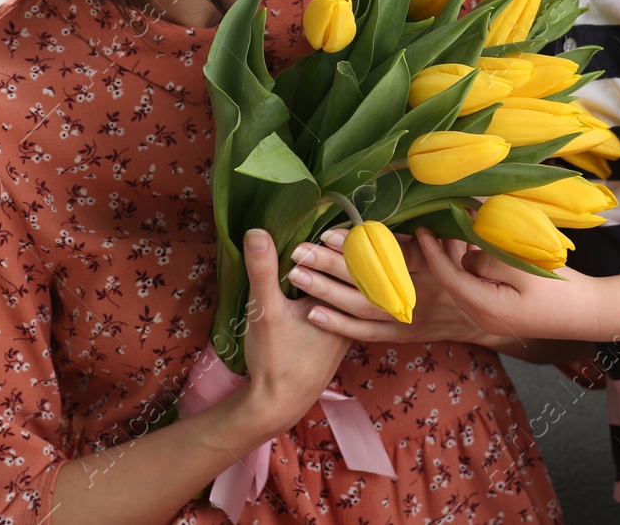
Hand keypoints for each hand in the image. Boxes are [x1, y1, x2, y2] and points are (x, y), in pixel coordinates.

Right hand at [237, 228, 352, 438]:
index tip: (334, 215)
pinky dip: (340, 281)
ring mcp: (350, 325)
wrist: (279, 403)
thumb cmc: (276, 359)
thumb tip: (257, 231)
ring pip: (357, 285)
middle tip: (333, 223)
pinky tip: (322, 273)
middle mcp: (357, 315)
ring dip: (346, 263)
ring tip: (331, 240)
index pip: (358, 258)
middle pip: (363, 269)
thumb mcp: (266, 311)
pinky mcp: (339, 333)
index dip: (348, 233)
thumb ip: (263, 270)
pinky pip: (348, 297)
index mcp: (348, 305)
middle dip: (350, 245)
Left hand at [288, 226, 496, 344]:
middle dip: (331, 264)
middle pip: (369, 279)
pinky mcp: (403, 334)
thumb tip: (438, 194)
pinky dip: (339, 325)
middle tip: (299, 251)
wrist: (489, 318)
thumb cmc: (470, 269)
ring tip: (296, 275)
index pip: (391, 254)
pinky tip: (312, 314)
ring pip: (362, 306)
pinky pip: (367, 333)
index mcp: (433, 267)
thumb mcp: (463, 242)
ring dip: (327, 292)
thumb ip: (443, 222)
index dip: (360, 244)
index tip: (331, 232)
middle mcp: (418, 293)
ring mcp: (409, 317)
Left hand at [416, 226, 612, 341]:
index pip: (447, 277)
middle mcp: (482, 317)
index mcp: (485, 308)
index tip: (421, 229)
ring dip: (457, 258)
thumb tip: (465, 258)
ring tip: (452, 228)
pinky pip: (478, 286)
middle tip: (433, 223)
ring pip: (464, 283)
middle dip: (441, 253)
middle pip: (452, 282)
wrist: (592, 313)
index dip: (432, 253)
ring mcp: (492, 317)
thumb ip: (487, 261)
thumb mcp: (521, 269)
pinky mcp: (502, 311)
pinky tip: (474, 245)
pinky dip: (473, 266)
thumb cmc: (560, 290)